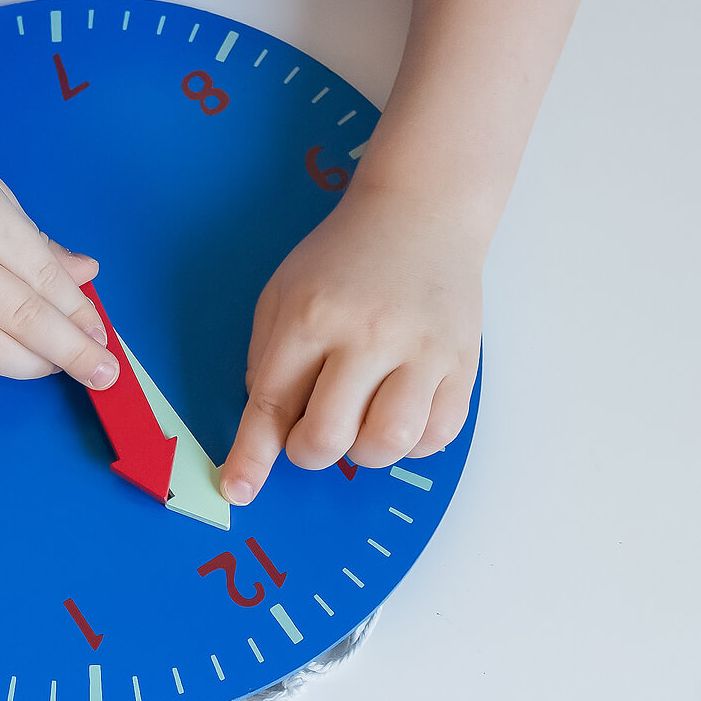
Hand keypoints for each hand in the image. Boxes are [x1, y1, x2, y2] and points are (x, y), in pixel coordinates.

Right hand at [0, 119, 119, 387]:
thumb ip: (34, 239)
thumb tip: (84, 277)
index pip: (42, 278)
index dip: (78, 313)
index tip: (101, 335)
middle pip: (23, 321)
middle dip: (71, 353)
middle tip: (104, 374)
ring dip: (32, 365)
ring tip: (58, 368)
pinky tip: (6, 348)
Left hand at [220, 183, 482, 504]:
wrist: (422, 212)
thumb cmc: (344, 256)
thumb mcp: (282, 293)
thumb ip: (268, 360)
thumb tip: (267, 428)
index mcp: (311, 317)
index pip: (272, 404)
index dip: (252, 457)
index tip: (239, 488)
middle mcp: (367, 336)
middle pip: (328, 438)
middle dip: (309, 451)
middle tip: (312, 430)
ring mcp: (421, 351)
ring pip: (387, 445)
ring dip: (363, 451)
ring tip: (360, 420)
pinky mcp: (462, 363)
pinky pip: (436, 437)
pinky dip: (411, 443)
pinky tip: (398, 412)